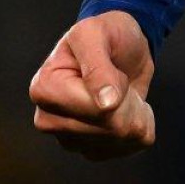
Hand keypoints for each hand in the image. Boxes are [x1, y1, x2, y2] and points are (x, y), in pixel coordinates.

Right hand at [29, 10, 157, 159]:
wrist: (119, 47)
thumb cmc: (103, 35)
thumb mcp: (95, 33)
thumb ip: (97, 65)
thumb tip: (106, 105)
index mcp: (44, 90)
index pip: (94, 108)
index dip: (116, 85)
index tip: (111, 67)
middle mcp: (49, 120)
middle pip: (109, 128)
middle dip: (128, 101)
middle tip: (122, 79)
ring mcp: (70, 139)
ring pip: (120, 139)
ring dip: (136, 112)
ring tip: (124, 91)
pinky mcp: (91, 150)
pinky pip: (130, 147)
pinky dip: (140, 125)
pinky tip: (129, 108)